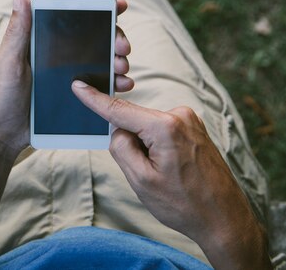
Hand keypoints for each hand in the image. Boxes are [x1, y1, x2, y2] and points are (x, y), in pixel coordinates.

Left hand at [0, 0, 132, 156]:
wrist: (1, 134)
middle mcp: (59, 54)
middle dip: (115, 38)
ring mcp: (68, 75)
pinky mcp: (75, 95)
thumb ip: (18, 30)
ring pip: (102, 61)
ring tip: (122, 68)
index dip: (99, 10)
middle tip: (123, 47)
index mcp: (44, 39)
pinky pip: (99, 86)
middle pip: (95, 38)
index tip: (119, 6)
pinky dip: (115, 83)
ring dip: (118, 60)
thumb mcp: (8, 60)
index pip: (75, 18)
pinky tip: (123, 85)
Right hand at [71, 85, 270, 269]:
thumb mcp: (142, 181)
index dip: (95, 99)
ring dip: (147, 147)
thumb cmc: (185, 204)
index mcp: (165, 126)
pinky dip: (158, 146)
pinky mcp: (193, 125)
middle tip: (152, 175)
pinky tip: (174, 168)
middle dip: (133, 144)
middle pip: (134, 122)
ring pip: (148, 128)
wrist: (224, 217)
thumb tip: (118, 128)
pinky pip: (161, 130)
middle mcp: (179, 114)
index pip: (120, 110)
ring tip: (168, 175)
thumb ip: (121, 148)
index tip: (77, 85)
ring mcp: (189, 118)